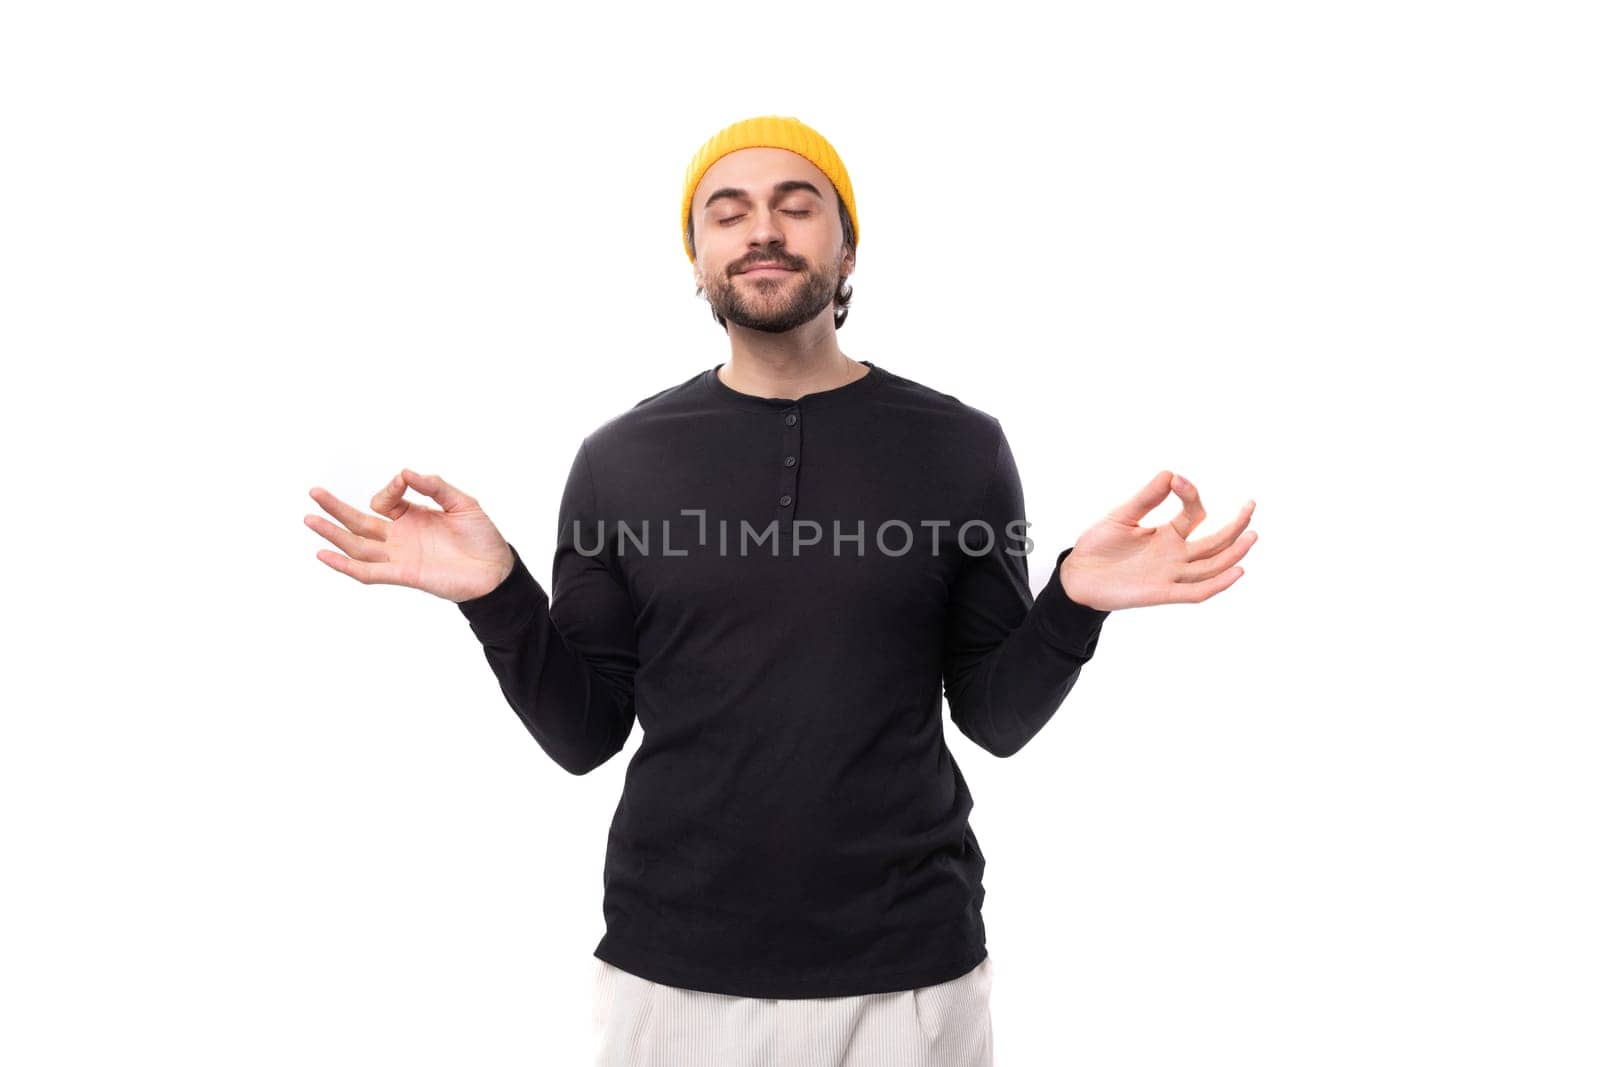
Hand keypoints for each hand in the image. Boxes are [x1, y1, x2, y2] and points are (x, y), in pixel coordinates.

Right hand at [304, 469, 514, 602]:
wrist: (497, 570)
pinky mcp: (404, 574)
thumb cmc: (482, 536)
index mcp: (413, 515)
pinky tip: (325, 555)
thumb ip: (434, 486)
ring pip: (358, 545)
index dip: (389, 488)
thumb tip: (405, 471)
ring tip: (310, 519)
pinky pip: (368, 572)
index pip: (385, 500)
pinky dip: (345, 565)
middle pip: (359, 521)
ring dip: (333, 533)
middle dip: (335, 507)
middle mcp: (401, 535)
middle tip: (313, 492)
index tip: (403, 481)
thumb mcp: (461, 502)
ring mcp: (400, 555)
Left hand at [1059, 470, 1256, 610]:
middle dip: (1235, 524)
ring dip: (1233, 552)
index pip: (1194, 514)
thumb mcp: (1121, 516)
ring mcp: (1171, 574)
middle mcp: (1174, 554)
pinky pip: (1196, 591)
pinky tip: (1237, 571)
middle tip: (1251, 504)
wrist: (1076, 576)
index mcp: (1167, 533)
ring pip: (1212, 565)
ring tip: (1252, 534)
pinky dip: (1218, 583)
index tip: (1176, 480)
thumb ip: (1146, 498)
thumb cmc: (1098, 545)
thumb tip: (1170, 473)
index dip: (1190, 495)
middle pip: (1215, 541)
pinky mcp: (1162, 593)